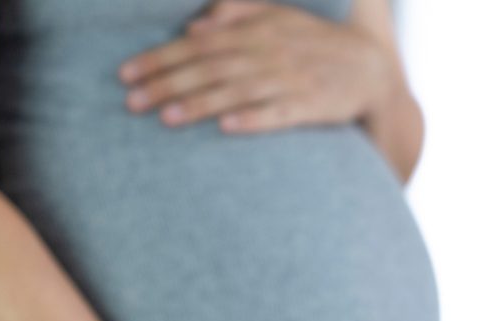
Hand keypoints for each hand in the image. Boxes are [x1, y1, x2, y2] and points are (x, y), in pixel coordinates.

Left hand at [119, 0, 398, 132]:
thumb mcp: (280, 17)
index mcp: (257, 30)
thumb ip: (237, 14)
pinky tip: (227, 128)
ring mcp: (291, 81)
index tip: (126, 74)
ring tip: (165, 118)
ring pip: (236, 92)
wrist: (371, 69)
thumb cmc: (317, 43)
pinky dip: (253, 120)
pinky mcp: (311, 106)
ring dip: (200, 104)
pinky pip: (278, 114)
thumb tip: (194, 26)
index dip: (160, 58)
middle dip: (167, 83)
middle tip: (130, 101)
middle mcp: (270, 53)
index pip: (197, 45)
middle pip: (209, 68)